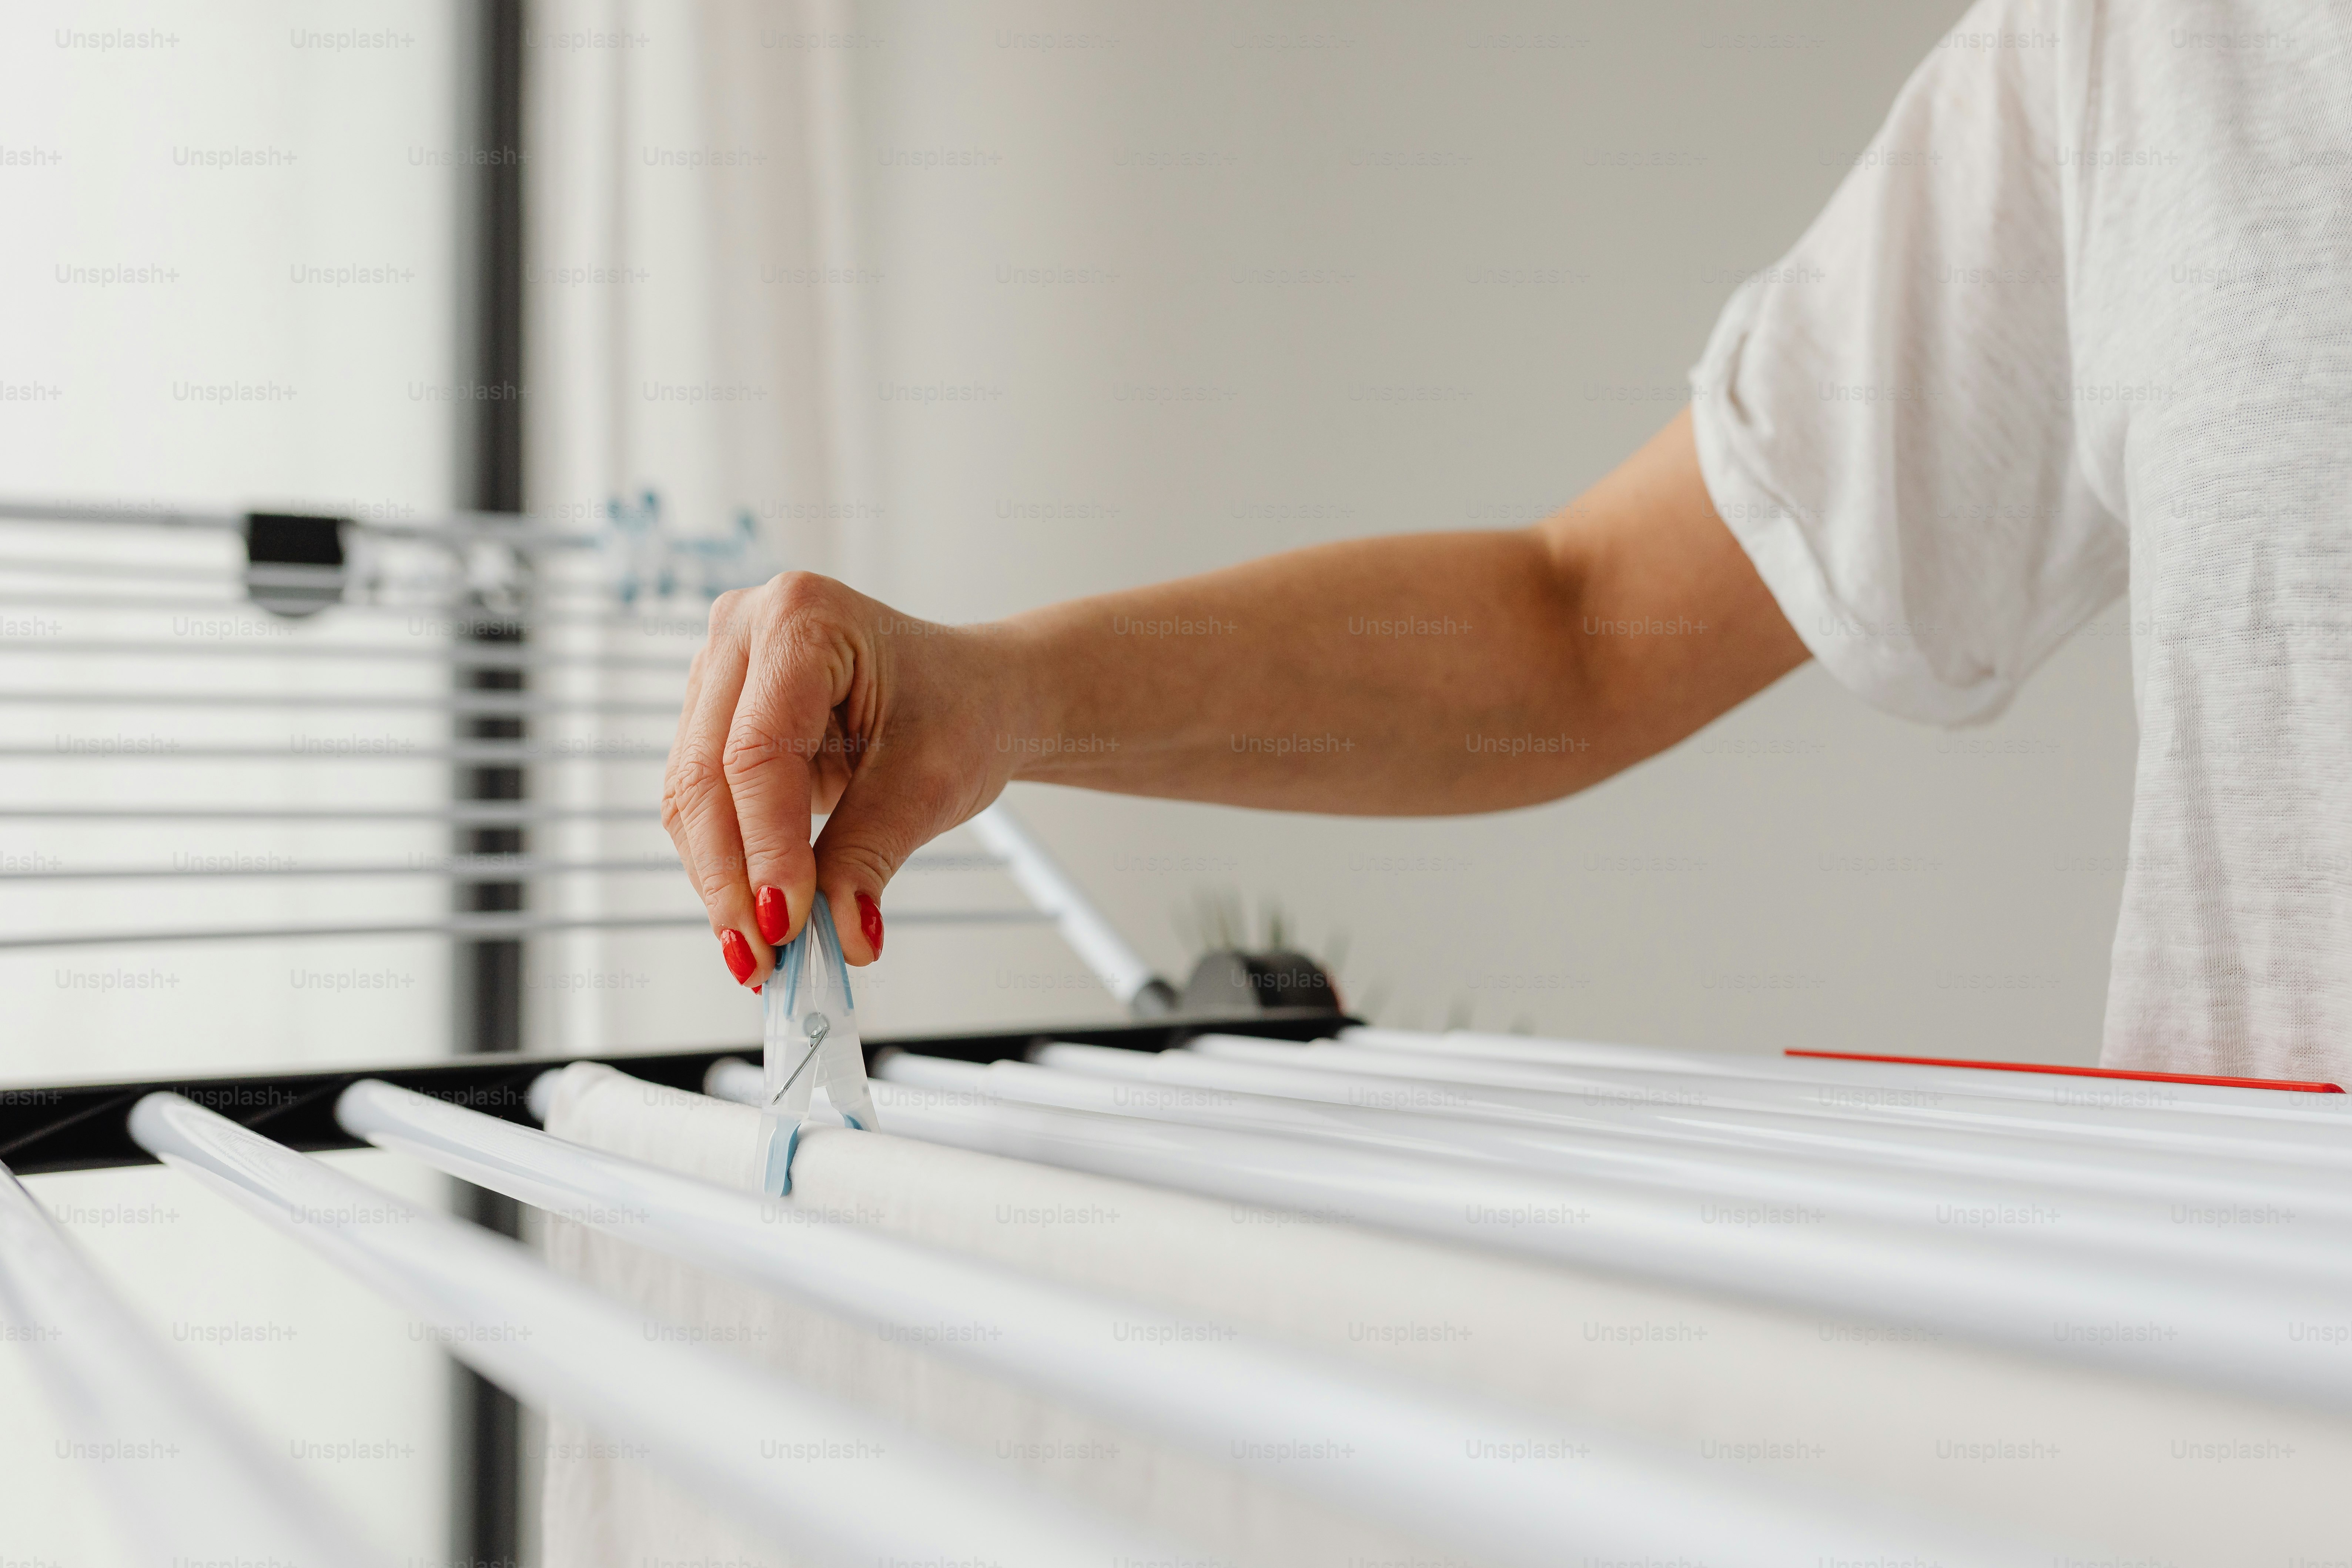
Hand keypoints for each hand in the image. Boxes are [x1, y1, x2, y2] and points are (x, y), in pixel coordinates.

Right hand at [661, 572, 1030, 987]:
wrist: (978, 694)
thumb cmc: (965, 709)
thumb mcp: (928, 784)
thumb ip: (869, 858)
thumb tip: (841, 936)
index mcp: (802, 616)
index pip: (758, 752)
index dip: (766, 847)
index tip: (785, 925)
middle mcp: (744, 629)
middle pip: (707, 774)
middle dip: (731, 879)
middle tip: (761, 959)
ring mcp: (721, 669)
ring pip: (692, 795)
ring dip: (720, 881)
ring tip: (758, 956)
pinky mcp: (716, 713)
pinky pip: (704, 801)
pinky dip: (728, 863)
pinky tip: (754, 917)